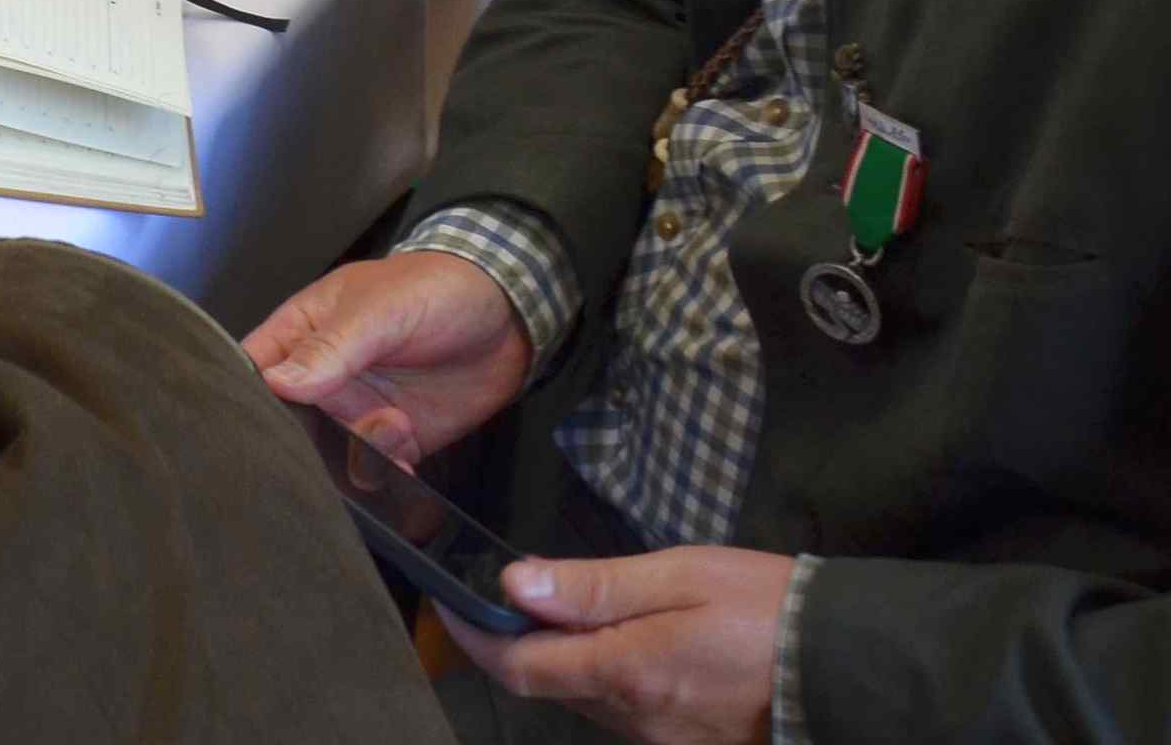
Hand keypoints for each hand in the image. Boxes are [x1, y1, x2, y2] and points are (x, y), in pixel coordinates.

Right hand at [245, 250, 536, 466]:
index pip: (252, 371)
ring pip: (330, 452)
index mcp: (300, 334)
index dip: (243, 400)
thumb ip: (330, 347)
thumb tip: (275, 383)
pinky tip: (405, 462)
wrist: (508, 317)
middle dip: (301, 443)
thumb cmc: (432, 290)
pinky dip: (387, 476)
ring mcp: (358, 412)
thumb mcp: (378, 309)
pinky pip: (378, 469)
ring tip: (392, 429)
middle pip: (288, 423)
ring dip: (353, 457)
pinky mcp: (398, 440)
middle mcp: (321, 380)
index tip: (253, 428)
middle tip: (330, 443)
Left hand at [447, 545, 792, 744]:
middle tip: (517, 592)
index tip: (450, 600)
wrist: (853, 664)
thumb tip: (515, 585)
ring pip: (588, 701)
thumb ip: (593, 587)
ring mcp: (665, 740)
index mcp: (629, 674)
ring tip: (581, 610)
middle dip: (524, 642)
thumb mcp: (679, 575)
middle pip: (550, 685)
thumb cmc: (769, 608)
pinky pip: (628, 714)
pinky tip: (634, 644)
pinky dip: (612, 678)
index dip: (476, 635)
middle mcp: (639, 721)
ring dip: (570, 660)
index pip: (518, 667)